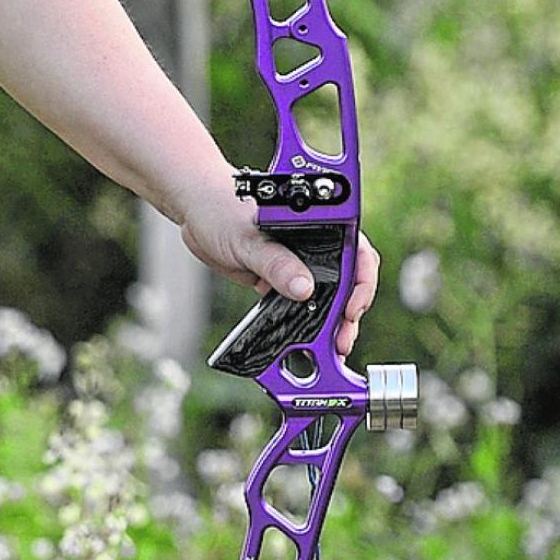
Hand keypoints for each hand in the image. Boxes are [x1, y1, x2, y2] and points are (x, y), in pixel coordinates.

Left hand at [178, 172, 379, 363]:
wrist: (196, 213)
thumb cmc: (223, 210)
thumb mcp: (250, 239)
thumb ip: (276, 263)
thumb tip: (304, 289)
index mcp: (321, 225)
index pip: (357, 253)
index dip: (362, 283)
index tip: (351, 307)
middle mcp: (317, 245)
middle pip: (349, 282)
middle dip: (350, 313)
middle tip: (342, 340)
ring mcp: (301, 264)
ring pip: (329, 298)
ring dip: (333, 323)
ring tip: (333, 350)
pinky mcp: (284, 280)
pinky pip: (304, 305)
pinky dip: (310, 324)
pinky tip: (310, 343)